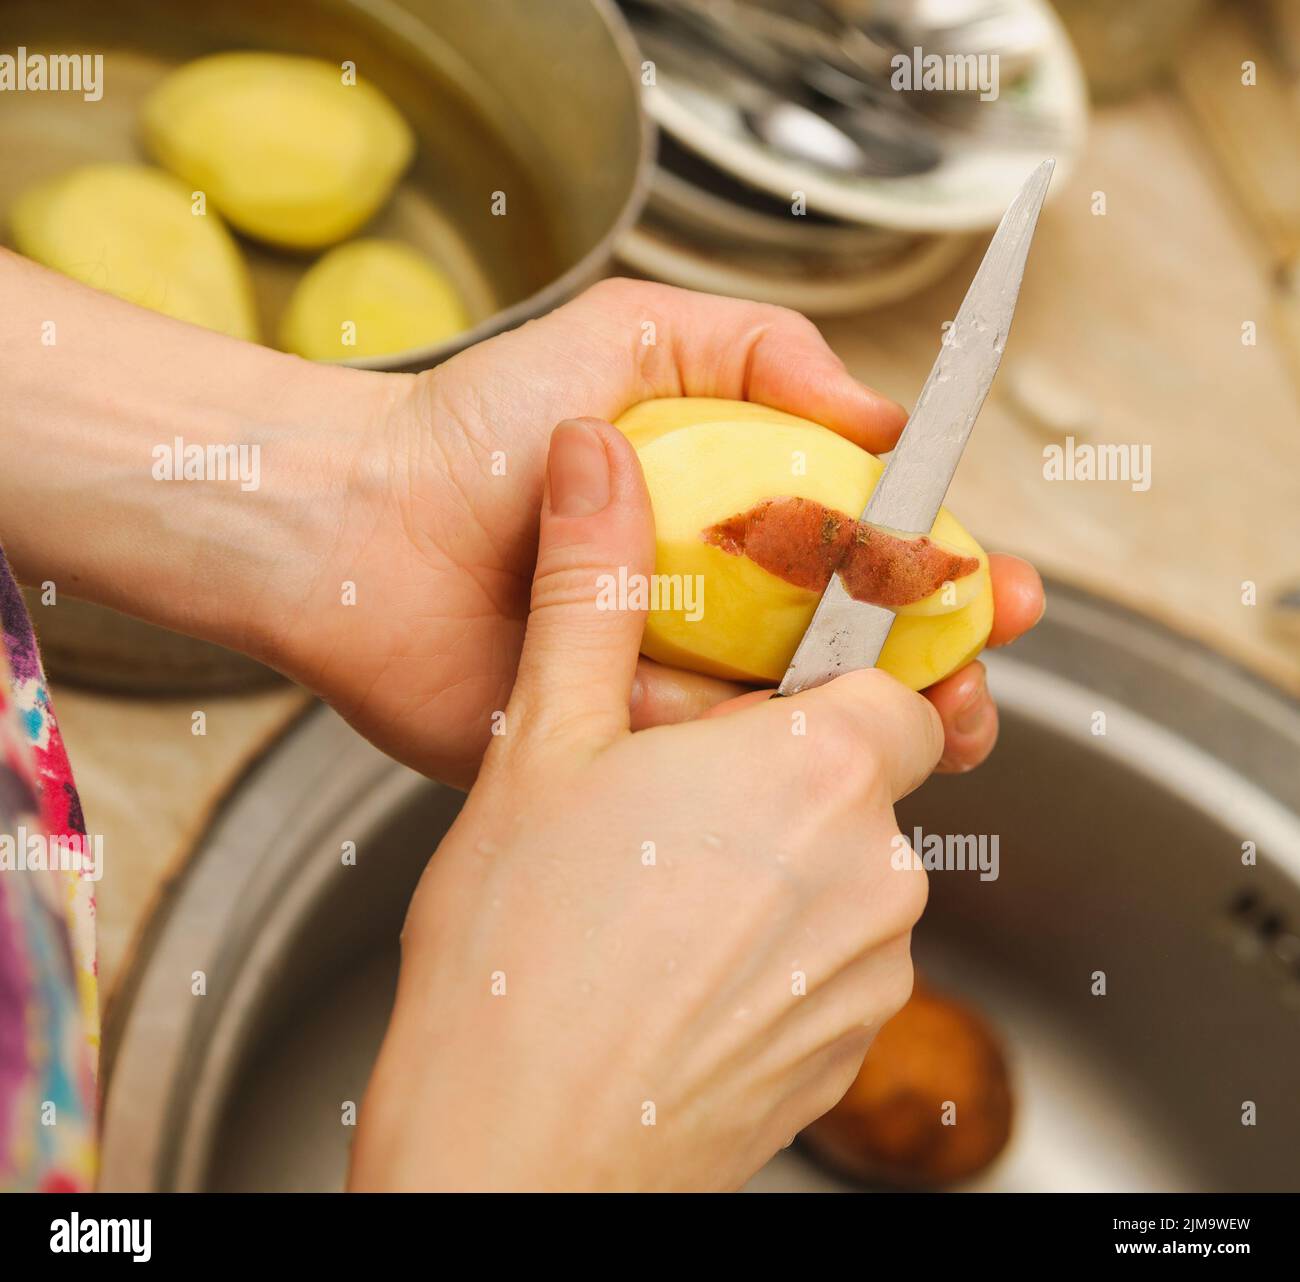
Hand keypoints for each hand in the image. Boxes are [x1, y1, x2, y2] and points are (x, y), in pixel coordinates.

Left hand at [262, 278, 1043, 786]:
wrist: (359, 525)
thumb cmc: (481, 427)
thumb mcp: (637, 337)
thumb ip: (765, 351)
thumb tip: (883, 412)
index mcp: (731, 521)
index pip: (868, 558)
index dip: (945, 576)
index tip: (999, 589)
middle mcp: (711, 611)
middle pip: (856, 657)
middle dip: (940, 671)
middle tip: (977, 674)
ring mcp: (667, 690)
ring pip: (800, 732)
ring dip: (882, 739)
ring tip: (938, 725)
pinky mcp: (615, 760)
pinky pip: (708, 775)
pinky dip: (758, 769)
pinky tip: (798, 759)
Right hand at [349, 419, 940, 1190]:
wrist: (512, 1158)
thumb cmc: (519, 959)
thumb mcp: (543, 742)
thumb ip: (592, 588)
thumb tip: (593, 459)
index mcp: (815, 770)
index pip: (902, 679)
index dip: (839, 673)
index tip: (778, 686)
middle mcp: (871, 871)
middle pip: (874, 776)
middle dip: (796, 767)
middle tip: (679, 789)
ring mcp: (870, 973)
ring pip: (855, 869)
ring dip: (785, 858)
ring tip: (662, 883)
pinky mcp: (847, 1051)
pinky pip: (838, 959)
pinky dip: (781, 944)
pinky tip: (680, 960)